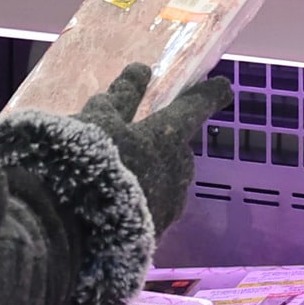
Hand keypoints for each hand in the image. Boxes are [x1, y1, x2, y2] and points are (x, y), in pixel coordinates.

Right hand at [74, 63, 232, 234]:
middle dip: (164, 143)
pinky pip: (154, 206)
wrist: (80, 231)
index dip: (209, 95)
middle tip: (137, 141)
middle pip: (178, 148)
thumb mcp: (98, 119)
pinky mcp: (157, 232)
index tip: (223, 87)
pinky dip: (142, 199)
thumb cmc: (91, 163)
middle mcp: (179, 169)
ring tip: (120, 176)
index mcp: (168, 136)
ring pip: (168, 179)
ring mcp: (171, 205)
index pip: (194, 108)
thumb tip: (141, 71)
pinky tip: (116, 204)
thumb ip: (122, 96)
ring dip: (152, 173)